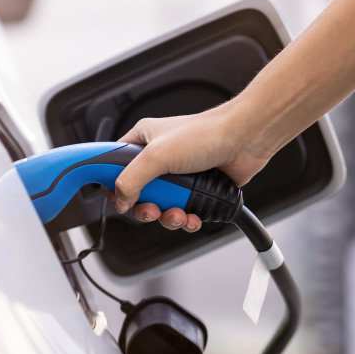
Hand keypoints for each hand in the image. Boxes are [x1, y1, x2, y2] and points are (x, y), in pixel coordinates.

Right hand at [111, 98, 271, 231]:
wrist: (246, 140)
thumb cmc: (206, 133)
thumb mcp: (157, 155)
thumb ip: (131, 179)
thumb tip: (120, 201)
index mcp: (143, 141)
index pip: (112, 165)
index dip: (108, 183)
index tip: (109, 199)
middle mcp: (159, 158)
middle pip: (137, 194)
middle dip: (145, 208)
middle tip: (152, 210)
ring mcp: (179, 176)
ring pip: (161, 207)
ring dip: (168, 218)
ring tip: (177, 215)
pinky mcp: (198, 190)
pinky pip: (183, 213)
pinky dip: (186, 220)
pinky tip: (193, 218)